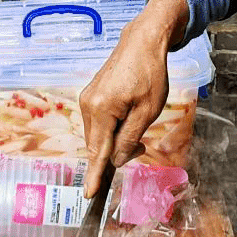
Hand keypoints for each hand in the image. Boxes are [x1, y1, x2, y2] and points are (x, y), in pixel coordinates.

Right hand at [79, 0, 188, 195]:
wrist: (141, 42)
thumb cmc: (150, 73)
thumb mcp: (147, 110)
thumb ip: (130, 137)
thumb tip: (117, 159)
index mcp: (102, 109)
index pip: (98, 150)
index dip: (95, 175)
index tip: (89, 194)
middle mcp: (87, 105)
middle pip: (97, 145)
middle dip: (115, 153)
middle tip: (142, 147)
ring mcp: (86, 100)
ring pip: (97, 135)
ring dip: (114, 140)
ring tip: (138, 129)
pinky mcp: (90, 96)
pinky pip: (97, 123)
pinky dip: (111, 130)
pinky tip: (127, 121)